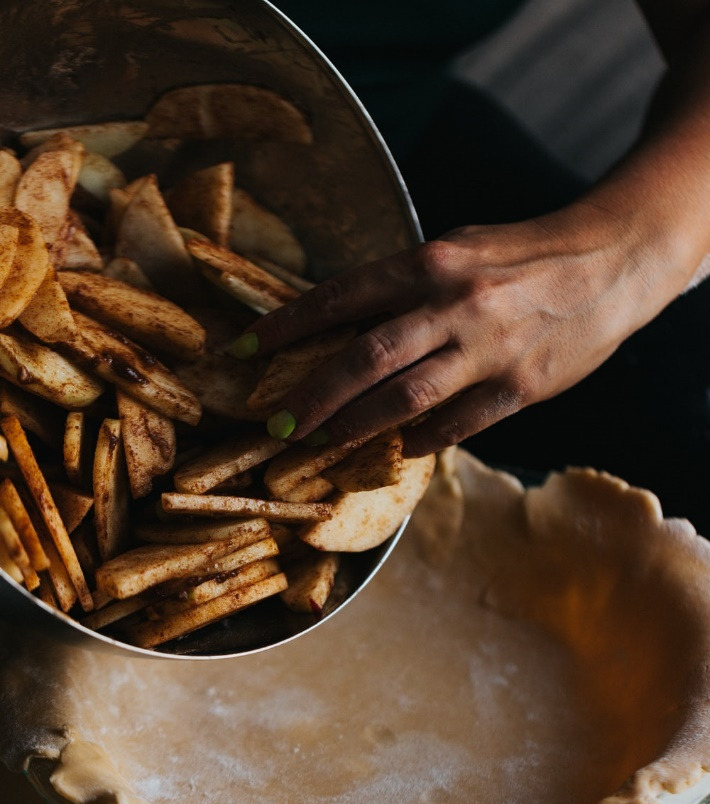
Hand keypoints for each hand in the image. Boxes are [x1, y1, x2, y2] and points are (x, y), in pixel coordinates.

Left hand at [243, 201, 689, 455]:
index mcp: (432, 262)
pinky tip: (398, 449)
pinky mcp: (521, 388)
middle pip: (366, 359)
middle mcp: (456, 305)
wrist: (612, 262)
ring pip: (406, 401)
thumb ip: (405, 287)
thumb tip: (344, 324)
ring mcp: (490, 351)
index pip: (341, 297)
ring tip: (322, 443)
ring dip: (356, 427)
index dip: (284, 327)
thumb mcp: (459, 249)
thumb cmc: (523, 254)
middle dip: (313, 396)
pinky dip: (422, 441)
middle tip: (278, 426)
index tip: (241, 350)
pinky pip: (458, 425)